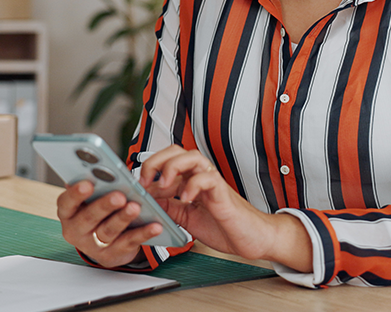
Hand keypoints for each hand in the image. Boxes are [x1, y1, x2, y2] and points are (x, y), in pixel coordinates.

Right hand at [55, 180, 162, 266]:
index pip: (67, 202)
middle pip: (88, 218)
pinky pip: (128, 243)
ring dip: (123, 218)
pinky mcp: (111, 255)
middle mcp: (76, 230)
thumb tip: (103, 169)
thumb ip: (95, 186)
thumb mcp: (91, 200)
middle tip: (119, 195)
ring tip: (135, 207)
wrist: (105, 244)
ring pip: (108, 231)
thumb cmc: (97, 213)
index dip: (76, 194)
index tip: (88, 184)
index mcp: (68, 212)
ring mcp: (93, 245)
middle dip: (104, 205)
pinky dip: (143, 233)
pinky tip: (154, 225)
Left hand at [140, 146, 311, 271]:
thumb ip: (170, 208)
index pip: (166, 161)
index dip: (149, 170)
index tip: (137, 186)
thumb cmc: (225, 227)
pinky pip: (208, 179)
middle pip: (176, 151)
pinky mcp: (223, 193)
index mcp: (191, 181)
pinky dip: (193, 186)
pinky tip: (185, 199)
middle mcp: (201, 176)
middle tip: (144, 181)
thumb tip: (149, 201)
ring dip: (172, 167)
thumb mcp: (188, 218)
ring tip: (163, 185)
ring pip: (192, 157)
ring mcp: (213, 182)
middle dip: (155, 161)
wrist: (253, 239)